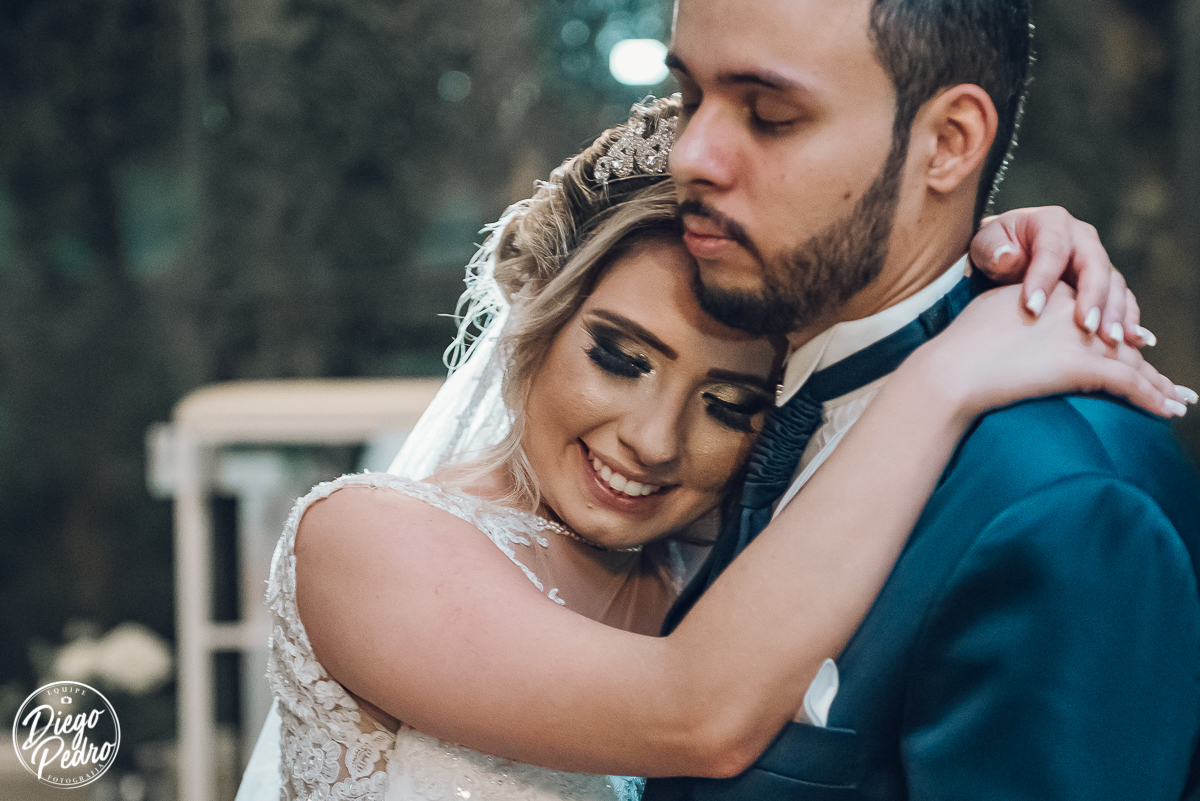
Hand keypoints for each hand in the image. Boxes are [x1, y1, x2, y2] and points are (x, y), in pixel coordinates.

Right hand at [909, 283, 1195, 420]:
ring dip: (1162, 385)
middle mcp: (1077, 311)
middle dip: (1148, 361)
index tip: (1136, 346)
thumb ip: (1016, 310)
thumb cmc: (961, 345)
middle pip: (1123, 338)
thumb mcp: (993, 310)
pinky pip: (1131, 385)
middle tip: (1174, 382)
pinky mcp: (1086, 366)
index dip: (1121, 331)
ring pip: (1135, 363)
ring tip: (1181, 400)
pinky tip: (1170, 411)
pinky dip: (1155, 399)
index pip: (1099, 312)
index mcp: (1057, 294)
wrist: (955, 367)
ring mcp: (1084, 339)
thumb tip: (1022, 319)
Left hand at [971, 206, 1152, 348]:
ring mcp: (1097, 261)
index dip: (1044, 279)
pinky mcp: (1106, 284)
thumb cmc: (994, 250)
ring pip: (1115, 285)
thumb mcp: (985, 244)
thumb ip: (992, 249)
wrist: (1007, 256)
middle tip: (1087, 328)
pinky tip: (1137, 342)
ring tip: (1112, 341)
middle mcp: (1082, 239)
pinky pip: (1124, 301)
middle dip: (1093, 298)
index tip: (1032, 310)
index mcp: (1052, 223)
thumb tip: (1007, 256)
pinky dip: (1130, 321)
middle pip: (1095, 266)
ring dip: (1116, 314)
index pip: (1052, 250)